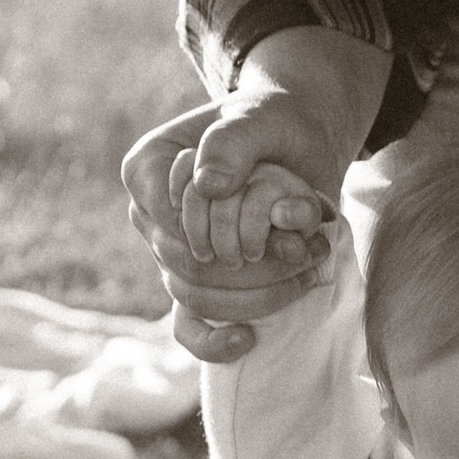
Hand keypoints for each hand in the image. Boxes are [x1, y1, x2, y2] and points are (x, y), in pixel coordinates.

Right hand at [123, 58, 376, 364]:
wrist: (297, 143)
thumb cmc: (274, 123)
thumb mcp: (261, 116)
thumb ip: (232, 142)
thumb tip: (206, 187)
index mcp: (147, 170)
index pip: (169, 218)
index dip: (221, 227)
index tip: (285, 212)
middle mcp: (150, 216)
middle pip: (185, 264)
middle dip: (253, 265)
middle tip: (311, 248)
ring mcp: (170, 254)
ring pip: (196, 298)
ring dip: (258, 293)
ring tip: (308, 269)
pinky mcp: (198, 283)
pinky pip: (188, 328)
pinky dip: (214, 341)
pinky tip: (247, 339)